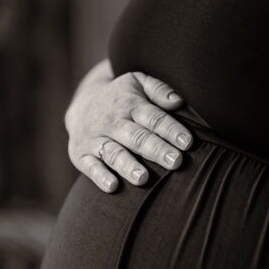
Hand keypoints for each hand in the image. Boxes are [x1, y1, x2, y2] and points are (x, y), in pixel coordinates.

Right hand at [66, 68, 192, 192]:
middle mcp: (112, 122)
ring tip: (143, 178)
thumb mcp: (137, 82)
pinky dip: (100, 177)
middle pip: (137, 137)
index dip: (170, 130)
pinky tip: (112, 186)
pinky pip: (90, 167)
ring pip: (114, 153)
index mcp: (129, 105)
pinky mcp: (81, 154)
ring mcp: (95, 139)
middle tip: (175, 161)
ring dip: (128, 166)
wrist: (80, 102)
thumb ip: (159, 90)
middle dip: (156, 149)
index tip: (187, 142)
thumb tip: (179, 102)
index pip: (153, 118)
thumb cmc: (119, 96)